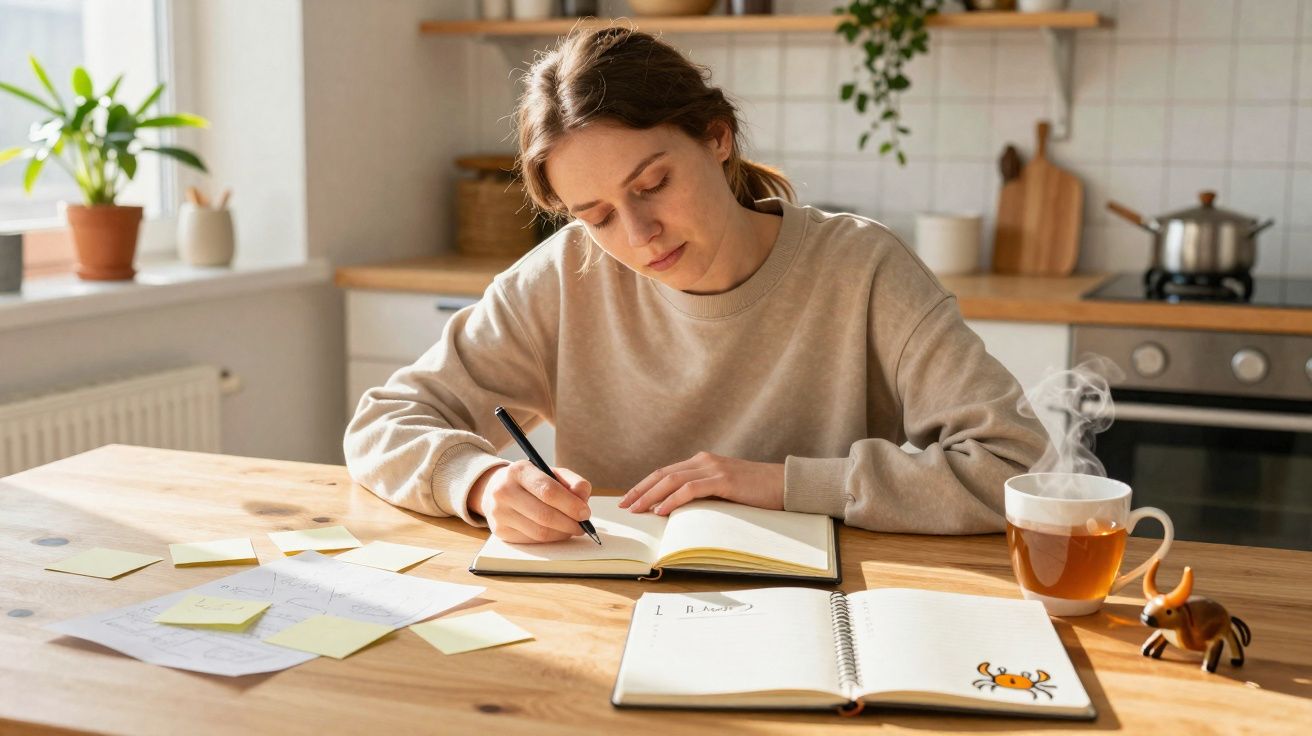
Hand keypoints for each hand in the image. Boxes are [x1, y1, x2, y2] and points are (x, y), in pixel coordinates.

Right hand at [467, 461, 592, 542]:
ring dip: (562, 534)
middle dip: (569, 524)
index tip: (585, 513)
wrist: (495, 489)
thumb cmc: (531, 481)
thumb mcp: (551, 473)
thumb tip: (583, 500)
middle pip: (544, 515)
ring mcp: (499, 513)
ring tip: (571, 528)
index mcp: (519, 470)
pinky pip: (532, 540)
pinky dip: (550, 539)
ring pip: (539, 532)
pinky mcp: (500, 531)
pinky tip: (556, 531)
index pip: (548, 491)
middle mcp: (504, 491)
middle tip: (582, 526)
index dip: (570, 505)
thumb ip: (572, 482)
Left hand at [618, 451, 784, 515]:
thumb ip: (703, 494)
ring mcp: (713, 468)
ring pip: (672, 480)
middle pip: (662, 474)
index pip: (665, 473)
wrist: (785, 485)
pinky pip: (691, 489)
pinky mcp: (723, 479)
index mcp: (702, 462)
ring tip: (637, 510)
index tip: (628, 500)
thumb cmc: (756, 492)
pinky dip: (672, 499)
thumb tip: (677, 510)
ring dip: (650, 496)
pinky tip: (661, 511)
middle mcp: (704, 460)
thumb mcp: (724, 491)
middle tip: (623, 506)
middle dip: (640, 490)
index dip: (644, 486)